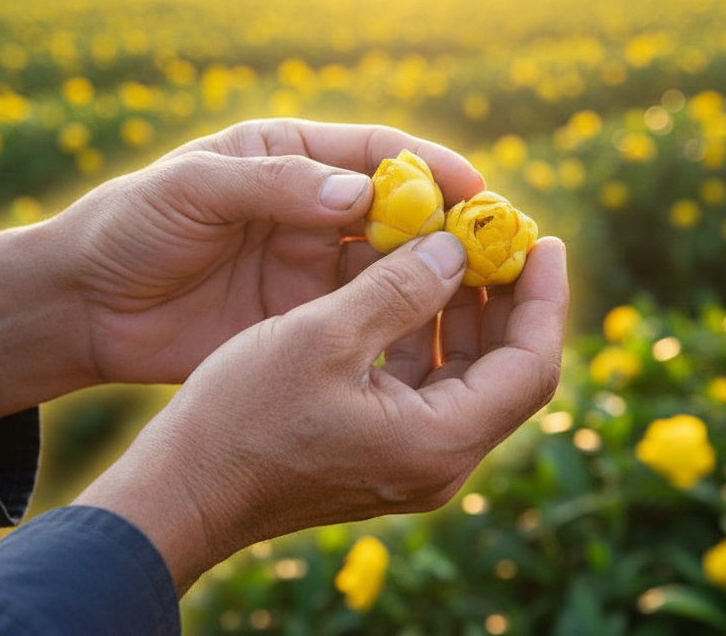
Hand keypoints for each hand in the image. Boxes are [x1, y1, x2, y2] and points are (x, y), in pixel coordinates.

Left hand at [0, 119, 484, 422]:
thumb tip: (361, 193)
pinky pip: (363, 318)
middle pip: (400, 212)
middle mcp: (312, 210)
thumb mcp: (194, 190)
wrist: (81, 308)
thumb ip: (275, 186)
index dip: (432, 167)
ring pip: (391, 268)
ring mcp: (310, 269)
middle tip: (498, 249)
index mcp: (291, 159)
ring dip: (433, 278)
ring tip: (479, 297)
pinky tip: (432, 339)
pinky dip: (400, 324)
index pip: (379, 153)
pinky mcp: (301, 322)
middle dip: (448, 227)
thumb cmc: (129, 227)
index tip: (476, 190)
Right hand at [73, 231, 568, 591]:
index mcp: (438, 442)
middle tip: (499, 234)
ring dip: (468, 313)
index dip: (544, 298)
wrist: (181, 490)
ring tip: (457, 246)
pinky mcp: (382, 453)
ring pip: (469, 377)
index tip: (540, 238)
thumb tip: (457, 248)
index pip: (531, 367)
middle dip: (509, 299)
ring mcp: (411, 462)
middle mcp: (438, 462)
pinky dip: (429, 335)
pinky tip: (411, 284)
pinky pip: (428, 387)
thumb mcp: (322, 336)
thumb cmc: (242, 416)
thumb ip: (399, 288)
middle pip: (508, 372)